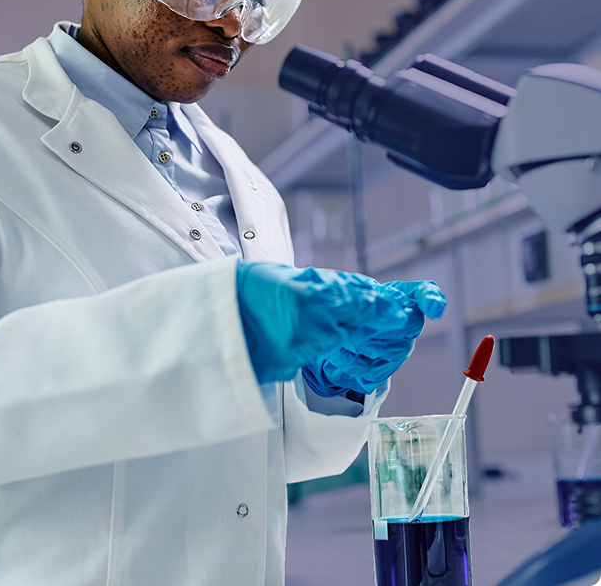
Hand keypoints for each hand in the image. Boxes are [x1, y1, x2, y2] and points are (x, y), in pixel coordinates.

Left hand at [235, 262, 443, 384]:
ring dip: (364, 359)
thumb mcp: (306, 295)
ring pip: (386, 357)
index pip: (404, 292)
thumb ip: (351, 303)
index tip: (434, 308)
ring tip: (331, 352)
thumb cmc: (264, 296)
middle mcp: (358, 315)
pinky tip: (329, 367)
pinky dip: (352, 376)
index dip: (424, 297)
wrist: (233, 324)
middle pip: (402, 331)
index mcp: (355, 290)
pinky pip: (366, 377)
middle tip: (349, 338)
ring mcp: (348, 340)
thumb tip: (393, 309)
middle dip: (383, 339)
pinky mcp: (336, 364)